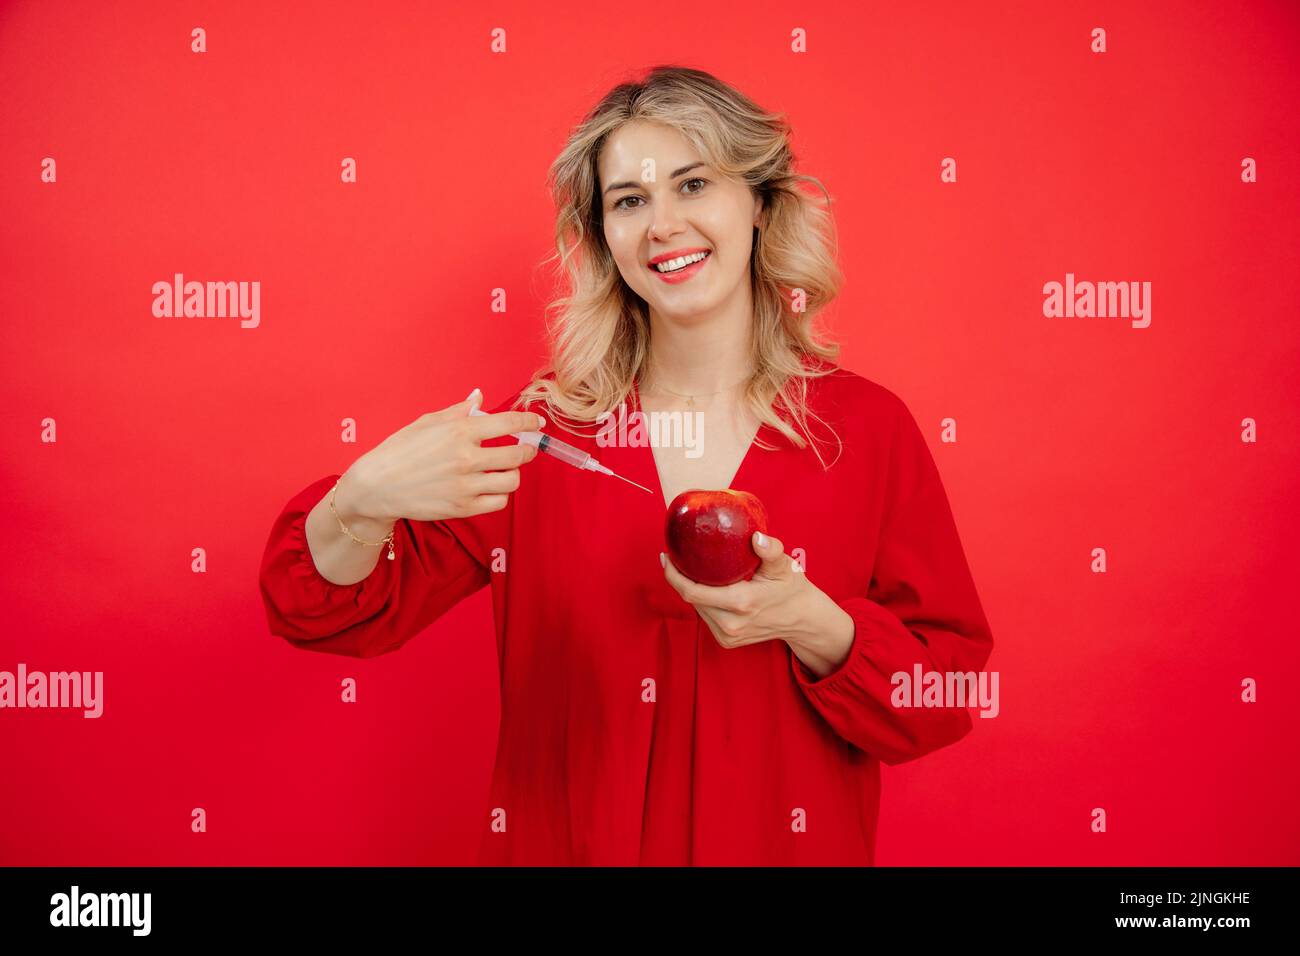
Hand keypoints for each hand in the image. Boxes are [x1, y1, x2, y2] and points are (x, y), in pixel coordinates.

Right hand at [341, 389, 546, 523]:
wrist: (376, 486)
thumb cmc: (399, 450)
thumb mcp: (426, 423)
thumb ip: (458, 412)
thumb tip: (479, 396)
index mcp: (460, 431)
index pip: (509, 424)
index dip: (528, 422)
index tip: (537, 423)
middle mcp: (467, 458)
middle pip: (517, 456)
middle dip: (526, 452)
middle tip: (524, 451)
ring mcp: (466, 485)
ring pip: (512, 481)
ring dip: (513, 475)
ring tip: (503, 471)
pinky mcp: (463, 508)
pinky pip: (499, 502)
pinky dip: (499, 495)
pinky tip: (490, 488)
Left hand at [660, 529, 821, 649]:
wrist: (802, 619)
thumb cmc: (791, 587)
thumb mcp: (784, 566)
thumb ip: (770, 551)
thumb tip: (756, 537)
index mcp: (741, 603)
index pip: (693, 591)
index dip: (673, 575)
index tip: (666, 555)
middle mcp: (731, 624)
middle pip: (690, 598)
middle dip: (678, 577)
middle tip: (674, 556)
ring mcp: (728, 636)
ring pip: (696, 608)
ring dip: (690, 589)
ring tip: (687, 567)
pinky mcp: (726, 642)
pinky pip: (705, 617)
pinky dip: (702, 601)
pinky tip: (704, 586)